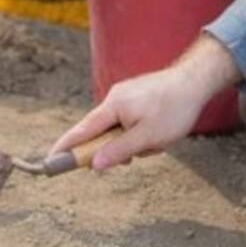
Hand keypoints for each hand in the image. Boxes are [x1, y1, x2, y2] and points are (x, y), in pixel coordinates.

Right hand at [48, 35, 236, 170]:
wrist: (195, 81)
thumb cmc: (173, 109)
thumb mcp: (147, 137)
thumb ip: (119, 151)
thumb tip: (94, 164)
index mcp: (113, 106)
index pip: (82, 130)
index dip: (67, 147)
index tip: (50, 159)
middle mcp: (115, 98)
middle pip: (103, 133)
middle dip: (120, 148)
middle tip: (139, 153)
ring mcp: (126, 96)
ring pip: (121, 129)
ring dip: (136, 142)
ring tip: (159, 140)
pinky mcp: (137, 96)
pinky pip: (131, 121)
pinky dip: (141, 133)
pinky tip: (160, 132)